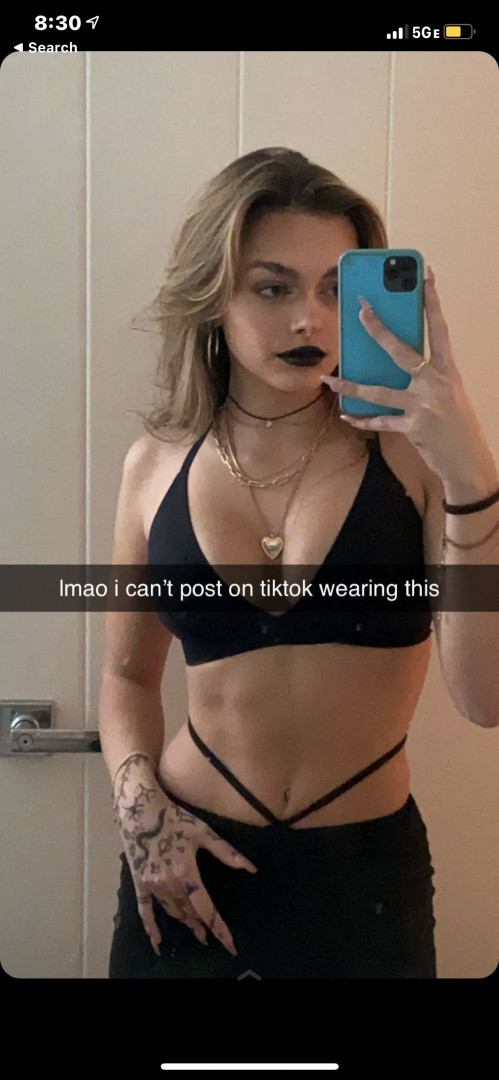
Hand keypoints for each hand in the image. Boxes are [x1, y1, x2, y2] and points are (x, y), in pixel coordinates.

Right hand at [114, 767, 257, 957]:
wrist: (139, 808)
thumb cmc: (174, 817)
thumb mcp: (203, 832)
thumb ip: (226, 852)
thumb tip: (251, 868)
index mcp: (186, 874)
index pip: (207, 909)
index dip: (220, 928)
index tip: (231, 946)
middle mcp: (169, 884)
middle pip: (189, 913)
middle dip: (202, 926)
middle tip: (212, 937)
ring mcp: (152, 886)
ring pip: (172, 912)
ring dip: (185, 922)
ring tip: (196, 931)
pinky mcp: (139, 883)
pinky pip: (145, 910)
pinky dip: (151, 928)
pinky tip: (157, 944)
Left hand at [321, 267, 495, 488]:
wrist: (469, 463)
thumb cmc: (457, 424)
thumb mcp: (449, 392)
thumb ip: (427, 375)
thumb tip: (395, 359)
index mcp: (448, 371)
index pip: (439, 329)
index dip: (432, 301)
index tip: (424, 275)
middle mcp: (436, 384)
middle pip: (402, 351)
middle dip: (379, 329)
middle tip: (360, 309)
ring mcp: (423, 407)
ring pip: (380, 391)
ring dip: (351, 385)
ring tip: (329, 377)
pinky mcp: (413, 429)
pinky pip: (381, 422)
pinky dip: (362, 420)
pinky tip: (346, 415)